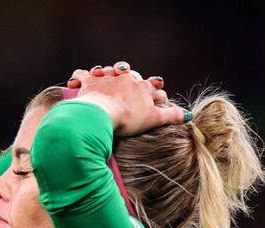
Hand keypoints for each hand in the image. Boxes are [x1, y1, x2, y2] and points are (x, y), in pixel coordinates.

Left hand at [70, 61, 185, 135]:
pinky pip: (82, 75)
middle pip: (133, 75)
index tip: (158, 94)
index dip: (156, 91)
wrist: (102, 115)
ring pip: (110, 70)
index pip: (153, 87)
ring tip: (106, 74)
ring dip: (109, 72)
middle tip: (132, 79)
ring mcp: (107, 78)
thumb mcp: (153, 120)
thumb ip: (170, 116)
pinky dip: (79, 77)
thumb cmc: (128, 119)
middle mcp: (126, 79)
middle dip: (133, 77)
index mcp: (142, 88)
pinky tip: (77, 82)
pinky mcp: (89, 82)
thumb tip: (187, 115)